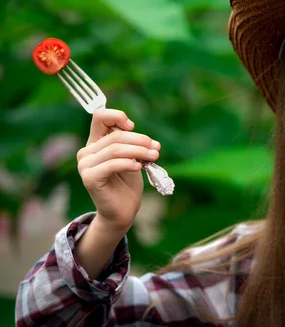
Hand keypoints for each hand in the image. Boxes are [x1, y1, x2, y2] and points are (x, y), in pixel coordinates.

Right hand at [76, 109, 160, 232]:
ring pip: (115, 149)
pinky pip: (112, 164)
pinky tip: (139, 167)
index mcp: (96, 142)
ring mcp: (85, 165)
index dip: (117, 116)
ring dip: (139, 151)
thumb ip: (132, 144)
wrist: (122, 210)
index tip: (132, 126)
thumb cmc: (127, 183)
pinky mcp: (89, 178)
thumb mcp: (132, 158)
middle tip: (157, 148)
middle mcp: (87, 152)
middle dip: (140, 140)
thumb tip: (145, 138)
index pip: (100, 117)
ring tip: (154, 156)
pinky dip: (129, 163)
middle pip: (115, 136)